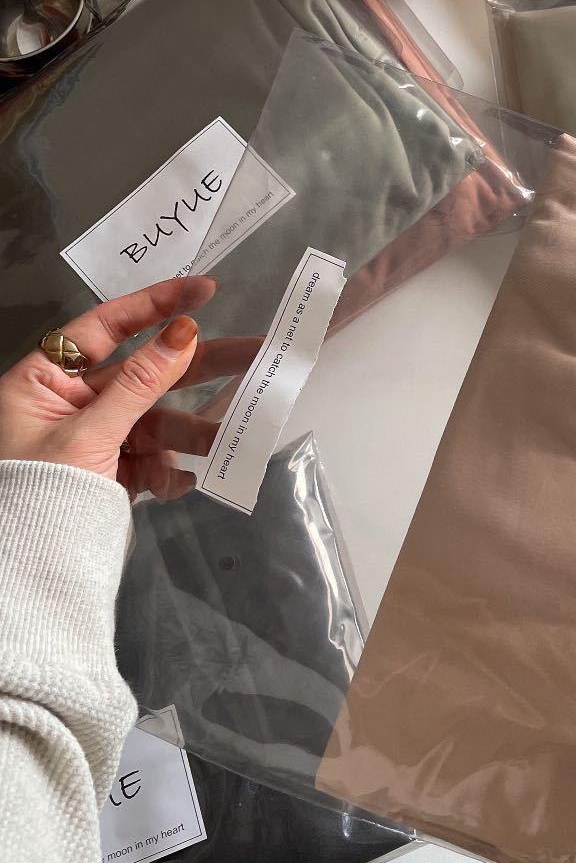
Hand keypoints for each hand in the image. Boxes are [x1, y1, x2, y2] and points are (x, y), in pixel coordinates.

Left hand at [0, 277, 259, 499]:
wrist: (30, 572)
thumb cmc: (37, 490)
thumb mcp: (88, 433)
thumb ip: (139, 384)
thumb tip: (184, 332)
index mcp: (46, 380)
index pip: (106, 327)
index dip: (156, 304)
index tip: (204, 290)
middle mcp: (72, 403)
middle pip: (145, 373)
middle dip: (199, 367)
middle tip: (257, 351)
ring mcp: (96, 439)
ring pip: (156, 424)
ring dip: (191, 437)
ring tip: (229, 443)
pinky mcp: (113, 473)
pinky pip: (151, 462)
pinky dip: (166, 473)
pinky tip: (177, 484)